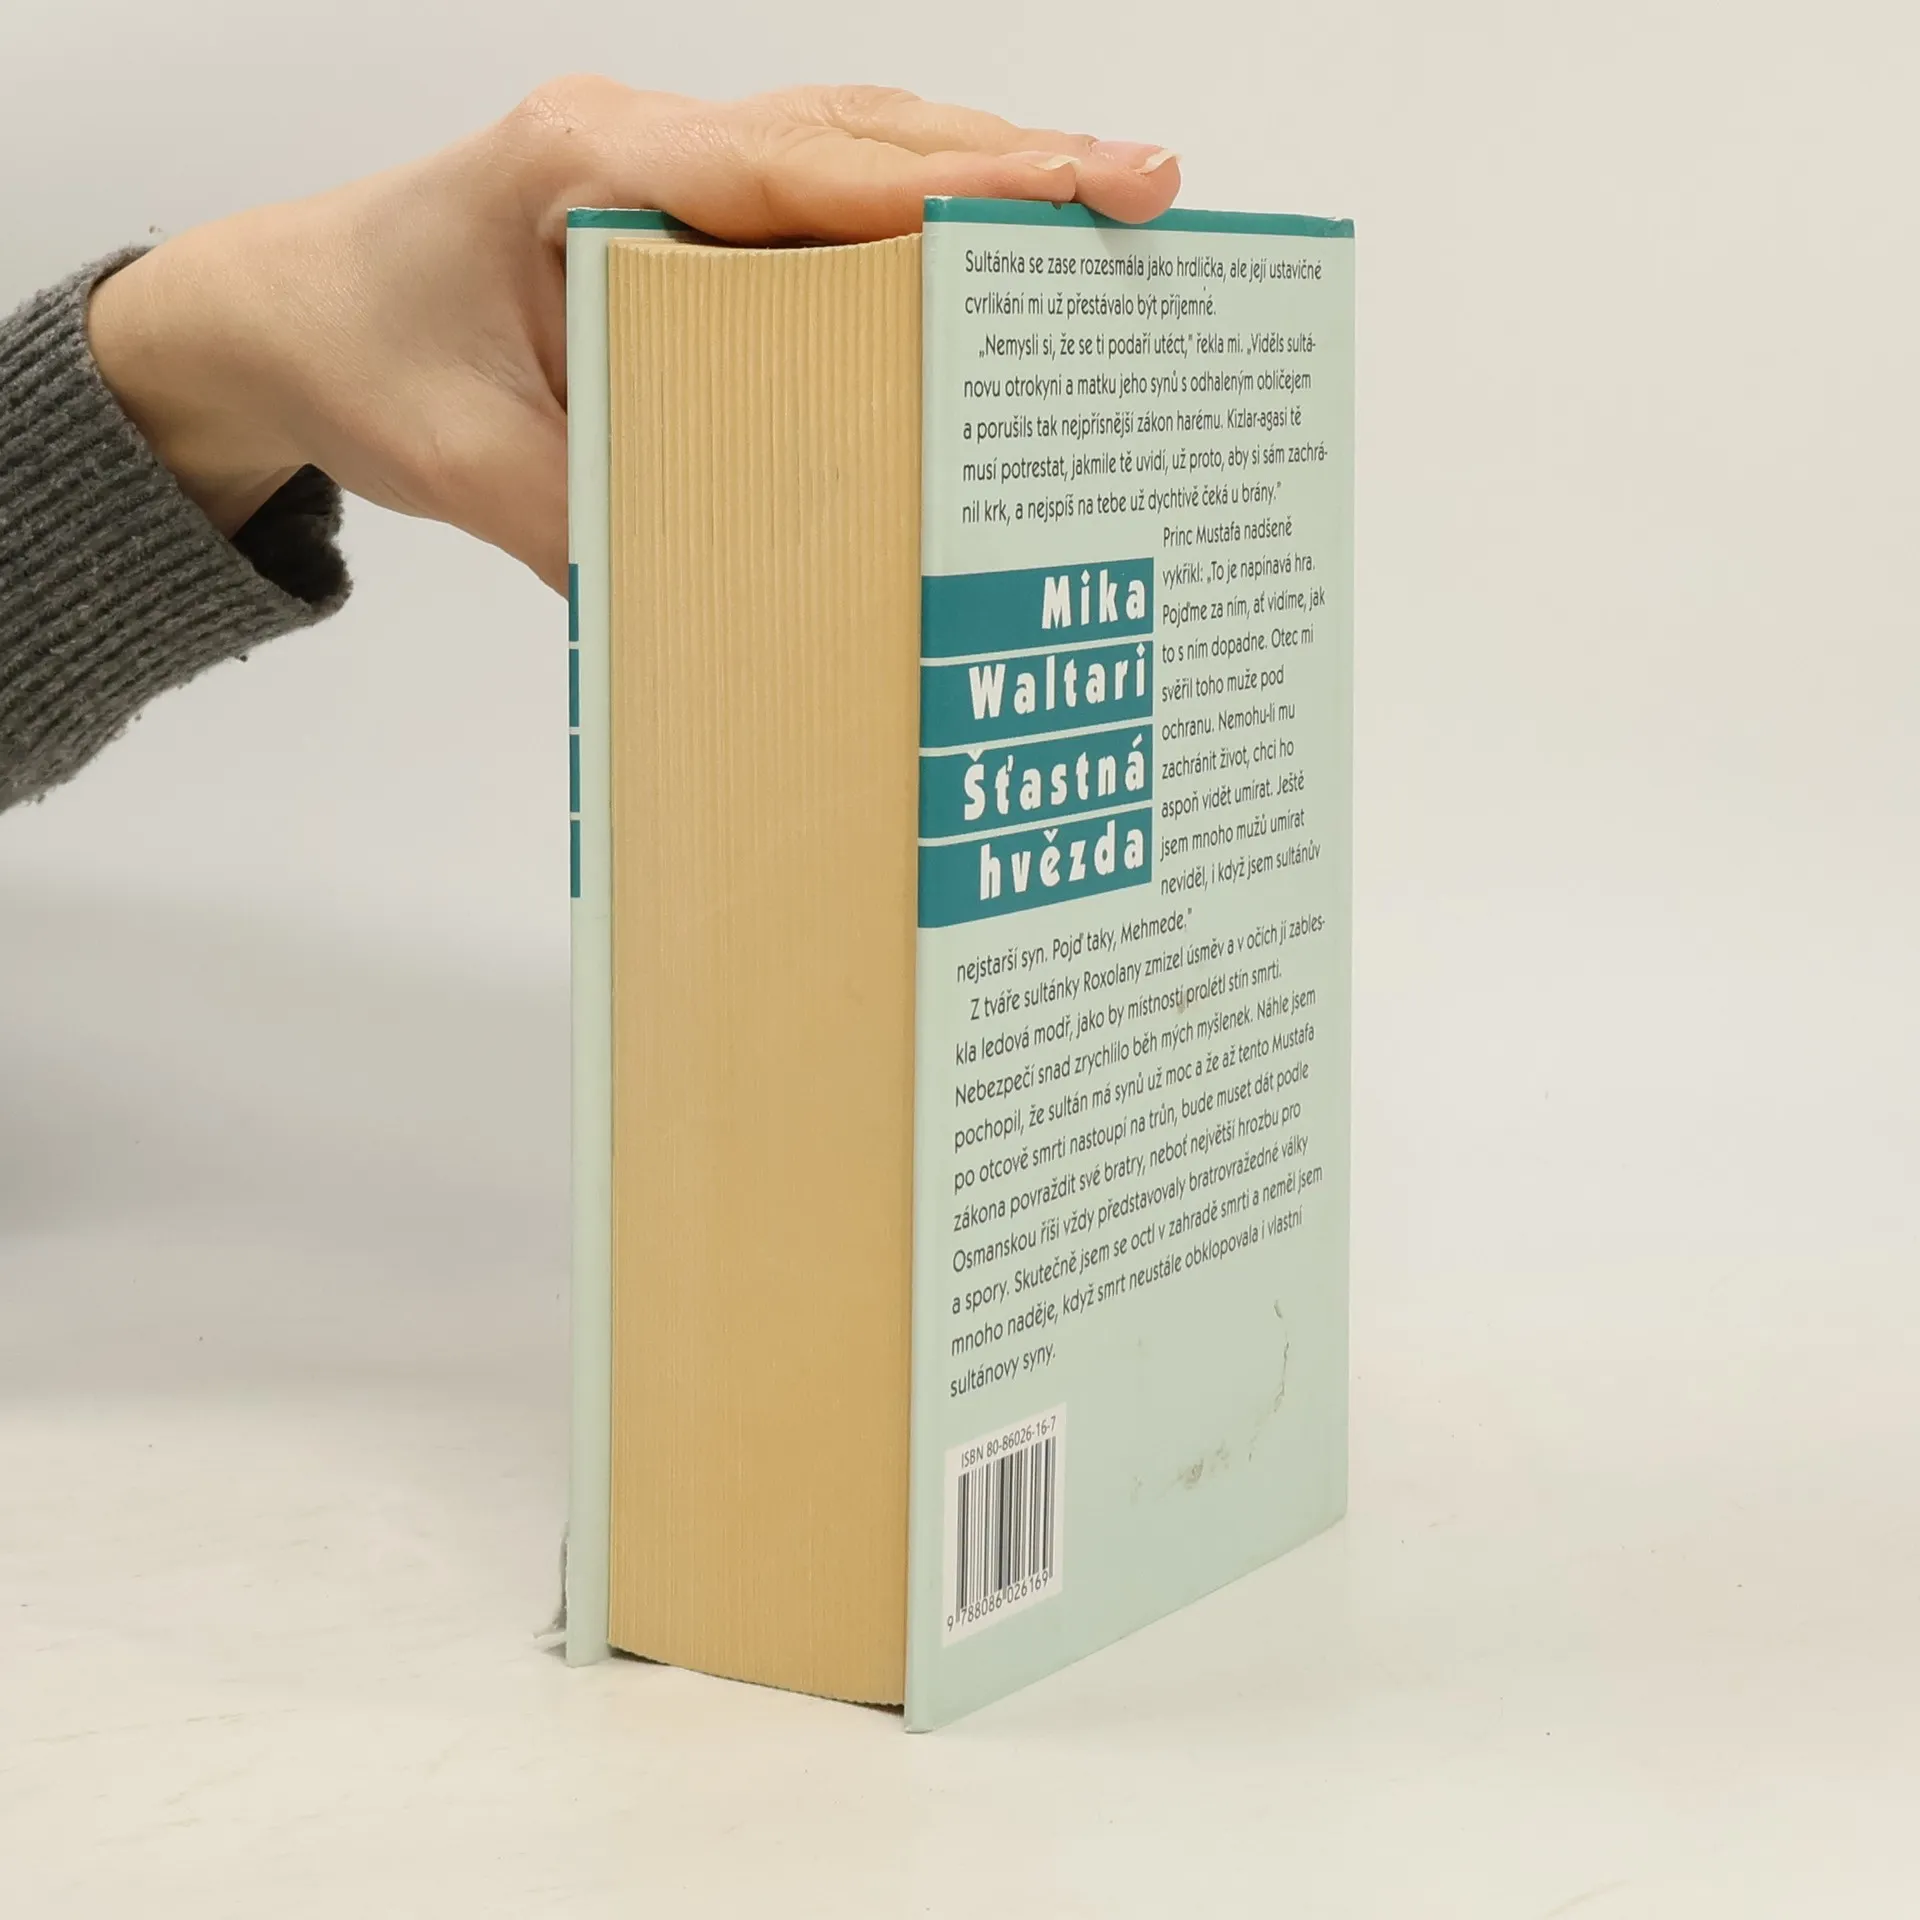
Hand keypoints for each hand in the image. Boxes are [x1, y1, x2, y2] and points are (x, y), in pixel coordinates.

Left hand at [85, 81, 1181, 589]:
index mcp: (592, 170)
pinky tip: (975, 246)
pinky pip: (812, 181)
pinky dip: (907, 202)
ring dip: (971, 170)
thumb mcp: (473, 469)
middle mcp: (641, 138)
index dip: (957, 184)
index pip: (808, 169)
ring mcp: (660, 156)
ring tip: (1097, 211)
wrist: (287, 314)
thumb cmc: (367, 362)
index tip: (1086, 190)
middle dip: (1008, 161)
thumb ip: (605, 521)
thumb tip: (751, 598)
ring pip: (846, 138)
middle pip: (858, 131)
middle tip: (1145, 190)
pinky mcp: (672, 198)